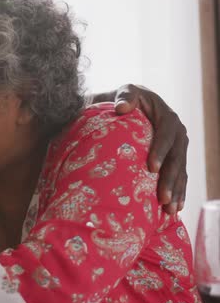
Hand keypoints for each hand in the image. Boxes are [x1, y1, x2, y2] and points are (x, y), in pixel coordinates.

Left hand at [111, 84, 187, 214]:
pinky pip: (179, 178)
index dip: (161, 151)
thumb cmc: (123, 99)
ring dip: (176, 191)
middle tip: (162, 198)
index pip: (167, 135)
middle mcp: (177, 133)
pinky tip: (174, 210)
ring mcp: (178, 148)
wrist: (128, 106)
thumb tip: (121, 108)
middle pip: (177, 158)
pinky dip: (177, 193)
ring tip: (170, 210)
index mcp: (167, 117)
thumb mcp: (124, 92)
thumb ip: (124, 96)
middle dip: (170, 179)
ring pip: (180, 171)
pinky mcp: (174, 159)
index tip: (152, 168)